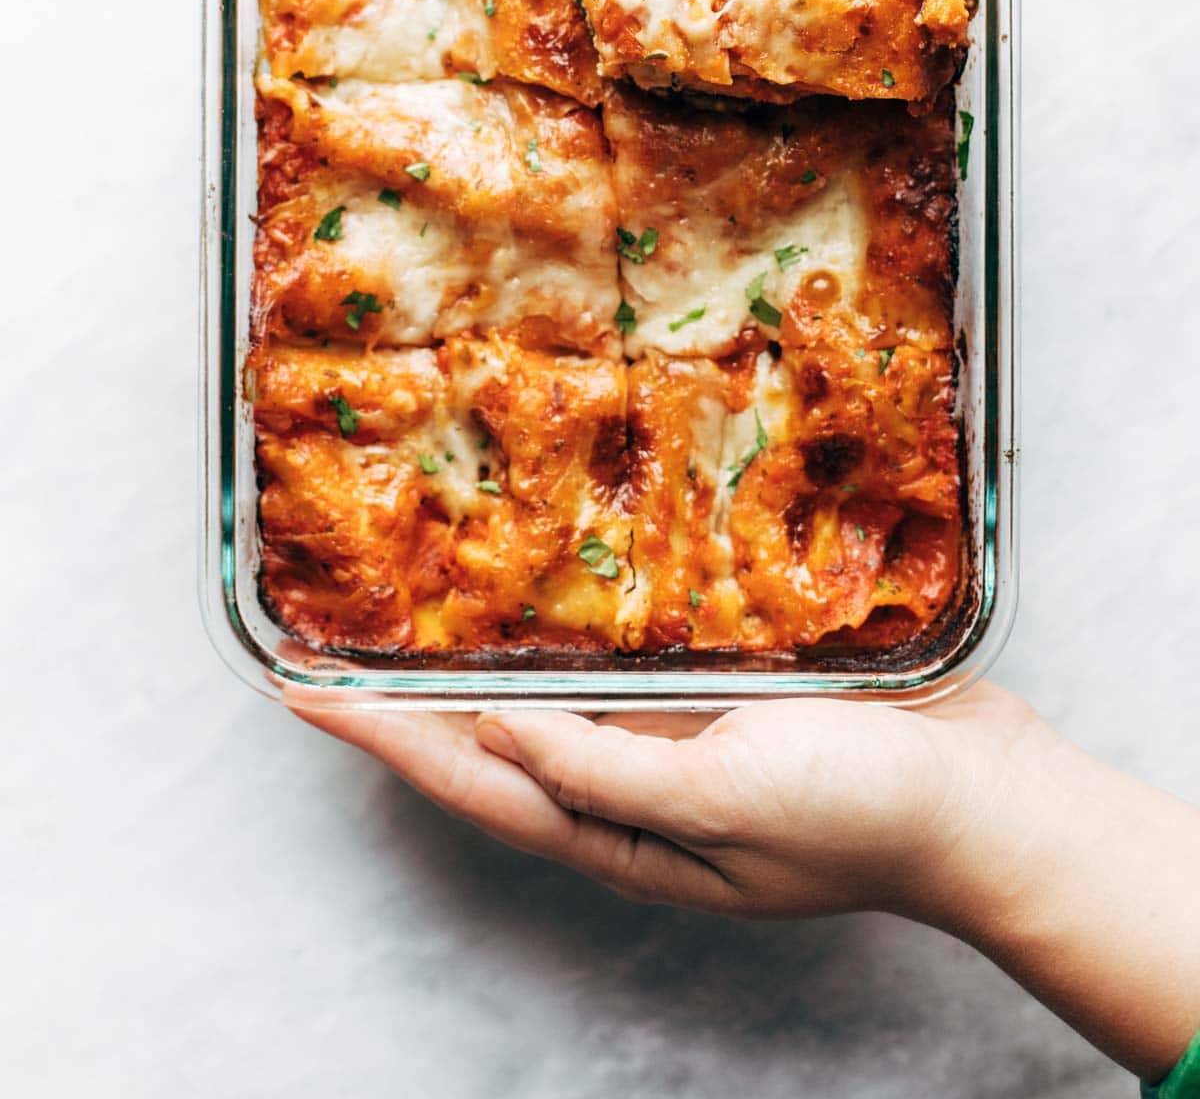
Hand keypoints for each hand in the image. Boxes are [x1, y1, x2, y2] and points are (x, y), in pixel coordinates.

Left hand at [289, 681, 1038, 919]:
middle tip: (339, 640)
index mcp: (623, 832)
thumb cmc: (862, 812)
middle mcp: (633, 786)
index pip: (473, 780)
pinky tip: (551, 585)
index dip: (384, 736)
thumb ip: (602, 765)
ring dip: (481, 656)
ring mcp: (676, 739)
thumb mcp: (722, 799)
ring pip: (552, 694)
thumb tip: (489, 729)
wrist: (982, 797)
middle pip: (494, 739)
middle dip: (413, 698)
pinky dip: (574, 628)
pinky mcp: (721, 694)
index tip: (306, 691)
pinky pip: (623, 660)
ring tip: (416, 606)